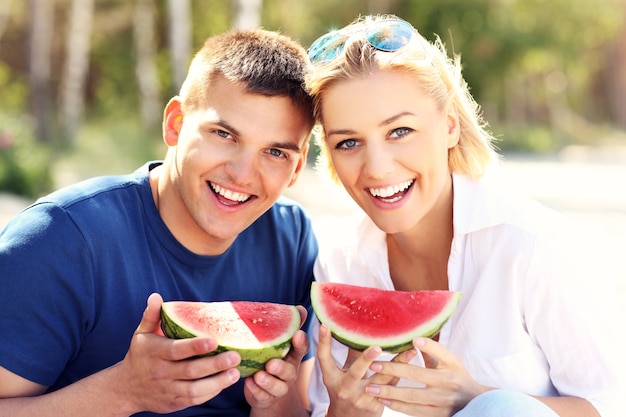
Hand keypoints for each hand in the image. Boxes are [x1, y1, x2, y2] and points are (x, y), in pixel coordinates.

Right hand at [115, 293, 241, 414]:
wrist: (125, 389)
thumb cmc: (140, 355)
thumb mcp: (141, 334)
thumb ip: (151, 316)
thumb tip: (156, 296)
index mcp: (155, 353)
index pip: (176, 350)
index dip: (195, 347)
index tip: (214, 341)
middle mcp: (161, 372)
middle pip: (191, 371)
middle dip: (215, 364)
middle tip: (235, 356)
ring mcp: (168, 389)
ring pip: (195, 390)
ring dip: (218, 382)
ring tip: (236, 372)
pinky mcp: (174, 403)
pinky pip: (194, 400)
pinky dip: (211, 392)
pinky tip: (225, 382)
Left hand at [245, 306, 310, 416]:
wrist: (267, 391)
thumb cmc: (273, 359)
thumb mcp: (281, 344)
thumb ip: (289, 326)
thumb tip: (301, 308)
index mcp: (293, 357)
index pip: (301, 349)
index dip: (300, 342)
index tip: (297, 334)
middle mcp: (289, 372)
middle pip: (289, 371)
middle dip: (281, 368)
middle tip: (271, 364)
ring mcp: (279, 387)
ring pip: (277, 387)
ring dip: (268, 381)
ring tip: (258, 375)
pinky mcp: (266, 397)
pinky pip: (262, 396)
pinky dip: (255, 390)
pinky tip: (248, 382)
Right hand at [318, 324, 416, 416]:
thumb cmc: (345, 388)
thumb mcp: (341, 373)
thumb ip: (350, 354)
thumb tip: (357, 326)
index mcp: (332, 378)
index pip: (324, 358)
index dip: (323, 342)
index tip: (325, 326)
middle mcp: (345, 388)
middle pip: (355, 372)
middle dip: (366, 360)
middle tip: (376, 348)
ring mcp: (361, 398)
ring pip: (381, 380)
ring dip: (397, 364)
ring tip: (409, 350)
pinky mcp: (376, 405)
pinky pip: (391, 386)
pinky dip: (401, 373)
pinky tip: (411, 360)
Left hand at [365, 337, 488, 416]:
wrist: (475, 402)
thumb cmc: (459, 376)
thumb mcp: (451, 361)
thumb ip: (434, 350)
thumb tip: (415, 339)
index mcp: (446, 375)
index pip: (419, 368)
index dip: (401, 363)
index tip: (382, 355)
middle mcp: (444, 392)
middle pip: (413, 384)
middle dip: (391, 376)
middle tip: (372, 367)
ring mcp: (440, 407)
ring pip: (411, 401)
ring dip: (390, 395)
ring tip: (371, 389)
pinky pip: (414, 413)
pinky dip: (398, 407)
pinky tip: (384, 400)